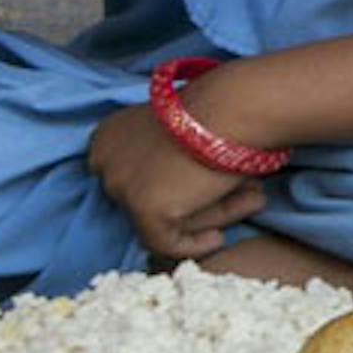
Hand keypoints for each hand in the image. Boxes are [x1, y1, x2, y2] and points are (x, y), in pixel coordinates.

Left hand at [85, 104, 268, 260]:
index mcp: (108, 136)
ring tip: (250, 202)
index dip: (175, 187)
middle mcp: (102, 159)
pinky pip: (164, 243)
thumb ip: (172, 159)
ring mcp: (120, 184)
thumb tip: (193, 192)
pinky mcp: (141, 207)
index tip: (210, 190)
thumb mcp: (183, 131)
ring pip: (158, 221)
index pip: (134, 178)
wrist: (235, 106)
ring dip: (206, 217)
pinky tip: (217, 239)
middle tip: (240, 198)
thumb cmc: (223, 109)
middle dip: (192, 204)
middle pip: (147, 201)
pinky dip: (192, 246)